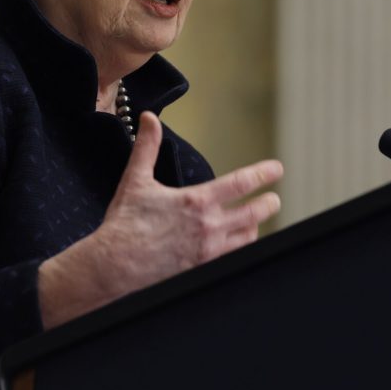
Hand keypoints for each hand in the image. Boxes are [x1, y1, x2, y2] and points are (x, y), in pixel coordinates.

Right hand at [94, 110, 282, 291]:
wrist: (113, 268)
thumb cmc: (124, 225)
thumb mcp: (135, 180)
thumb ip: (147, 147)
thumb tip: (149, 119)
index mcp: (196, 202)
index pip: (241, 184)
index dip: (263, 174)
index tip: (277, 169)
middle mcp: (208, 227)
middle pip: (254, 213)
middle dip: (268, 204)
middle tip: (273, 199)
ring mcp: (208, 252)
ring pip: (246, 238)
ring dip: (254, 227)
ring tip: (255, 221)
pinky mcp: (201, 270)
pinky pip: (231, 259)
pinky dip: (237, 249)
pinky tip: (235, 246)